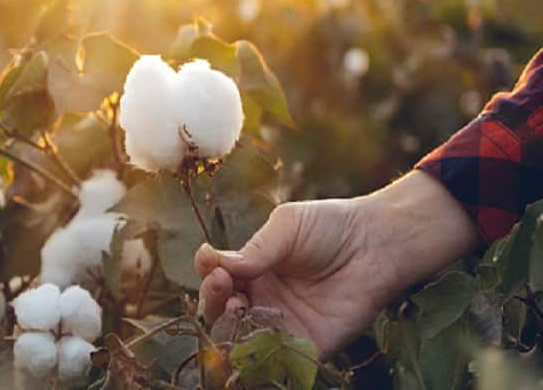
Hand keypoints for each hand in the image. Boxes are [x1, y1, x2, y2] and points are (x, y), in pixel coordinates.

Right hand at [195, 171, 479, 357]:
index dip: (209, 276)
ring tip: (237, 306)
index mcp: (254, 270)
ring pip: (242, 339)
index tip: (211, 264)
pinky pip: (277, 361)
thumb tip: (214, 262)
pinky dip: (259, 355)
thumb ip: (255, 249)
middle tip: (223, 285)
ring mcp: (283, 325)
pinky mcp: (307, 346)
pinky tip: (256, 336)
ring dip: (230, 327)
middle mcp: (264, 300)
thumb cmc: (330, 226)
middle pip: (223, 313)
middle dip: (214, 300)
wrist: (376, 243)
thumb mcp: (286, 227)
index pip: (218, 281)